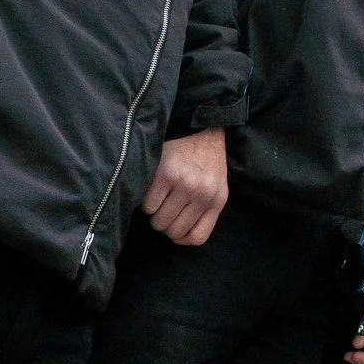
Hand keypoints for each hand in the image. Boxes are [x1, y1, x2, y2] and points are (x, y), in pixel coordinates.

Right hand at [141, 128, 229, 245]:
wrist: (198, 124)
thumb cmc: (204, 158)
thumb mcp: (216, 184)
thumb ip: (204, 209)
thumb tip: (180, 237)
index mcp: (217, 199)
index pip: (196, 238)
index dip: (180, 237)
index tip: (173, 227)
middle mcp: (202, 194)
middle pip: (173, 231)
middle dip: (164, 222)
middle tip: (164, 206)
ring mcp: (184, 184)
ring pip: (158, 221)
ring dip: (154, 212)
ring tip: (159, 195)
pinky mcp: (165, 174)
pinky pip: (148, 205)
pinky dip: (146, 199)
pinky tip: (153, 185)